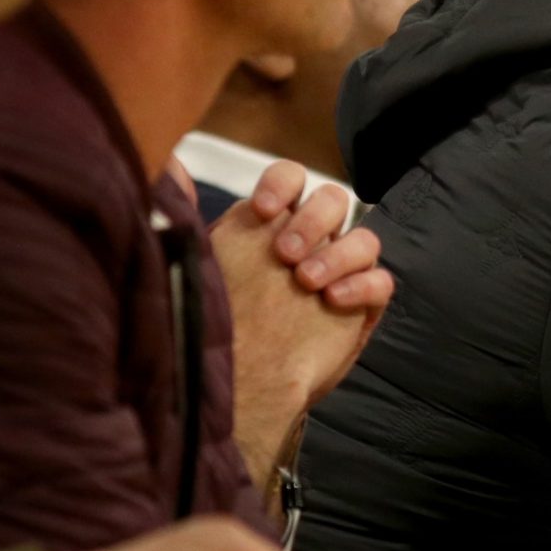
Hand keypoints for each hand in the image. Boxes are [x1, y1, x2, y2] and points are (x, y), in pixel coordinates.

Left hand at [212, 161, 391, 491]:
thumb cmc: (213, 325)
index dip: (283, 184)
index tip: (263, 211)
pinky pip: (381, 281)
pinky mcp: (361, 307)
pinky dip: (362, 284)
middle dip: (313, 221)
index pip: (291, 178)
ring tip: (306, 283)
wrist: (235, 385)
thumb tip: (169, 165)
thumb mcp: (194, 264)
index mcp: (271, 224)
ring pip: (364, 238)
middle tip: (285, 255)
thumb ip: (182, 215)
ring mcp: (339, 273)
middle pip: (334, 200)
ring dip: (338, 253)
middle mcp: (309, 242)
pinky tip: (332, 301)